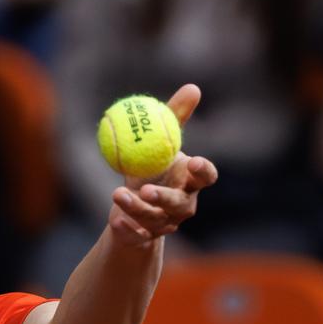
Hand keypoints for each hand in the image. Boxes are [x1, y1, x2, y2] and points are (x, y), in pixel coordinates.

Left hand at [106, 83, 219, 248]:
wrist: (133, 204)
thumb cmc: (153, 165)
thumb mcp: (160, 140)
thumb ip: (175, 116)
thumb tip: (193, 87)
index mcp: (191, 181)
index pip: (206, 177)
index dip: (203, 172)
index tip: (194, 162)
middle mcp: (184, 205)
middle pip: (180, 205)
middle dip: (165, 199)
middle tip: (147, 190)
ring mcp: (166, 223)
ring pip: (154, 219)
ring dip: (136, 209)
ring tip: (117, 194)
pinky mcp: (148, 236)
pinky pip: (138, 236)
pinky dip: (128, 229)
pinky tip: (116, 221)